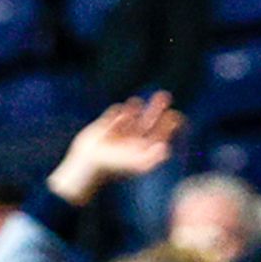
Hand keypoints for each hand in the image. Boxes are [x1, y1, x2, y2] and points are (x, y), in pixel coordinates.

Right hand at [49, 95, 183, 205]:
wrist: (87, 164)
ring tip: (136, 103)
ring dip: (135, 107)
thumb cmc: (113, 166)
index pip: (160, 134)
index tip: (173, 115)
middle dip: (157, 108)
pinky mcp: (105, 126)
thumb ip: (152, 158)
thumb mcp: (135, 164)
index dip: (169, 124)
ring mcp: (119, 132)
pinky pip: (115, 113)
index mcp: (142, 149)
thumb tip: (165, 149)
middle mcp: (132, 140)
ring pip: (132, 114)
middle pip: (149, 121)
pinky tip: (116, 117)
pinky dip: (117, 112)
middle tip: (164, 95)